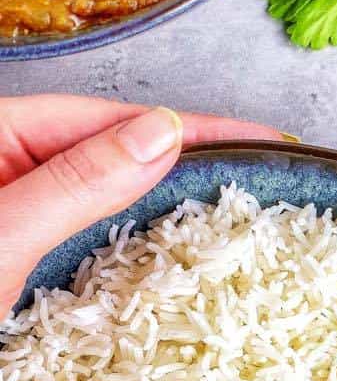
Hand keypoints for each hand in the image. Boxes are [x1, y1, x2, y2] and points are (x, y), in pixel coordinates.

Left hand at [0, 94, 286, 318]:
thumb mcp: (5, 231)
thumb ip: (77, 182)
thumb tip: (162, 134)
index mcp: (0, 131)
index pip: (113, 120)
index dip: (191, 129)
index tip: (262, 137)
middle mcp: (12, 161)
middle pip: (117, 152)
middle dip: (189, 163)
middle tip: (267, 176)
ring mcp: (19, 211)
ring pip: (107, 198)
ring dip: (166, 207)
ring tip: (234, 211)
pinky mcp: (23, 259)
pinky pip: (88, 241)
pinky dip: (132, 248)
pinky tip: (170, 254)